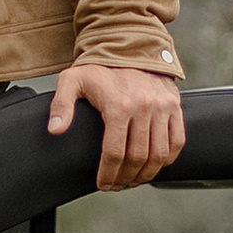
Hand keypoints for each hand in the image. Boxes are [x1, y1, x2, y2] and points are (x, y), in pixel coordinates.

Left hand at [47, 61, 186, 191]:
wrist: (129, 48)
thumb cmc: (99, 68)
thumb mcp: (72, 81)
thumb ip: (61, 106)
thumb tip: (55, 130)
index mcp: (118, 105)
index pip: (114, 152)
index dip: (108, 174)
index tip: (103, 184)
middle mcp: (144, 107)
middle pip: (137, 157)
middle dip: (125, 177)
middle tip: (117, 185)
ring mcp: (162, 107)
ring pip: (159, 154)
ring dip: (146, 173)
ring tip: (133, 180)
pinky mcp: (174, 106)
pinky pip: (177, 141)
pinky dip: (167, 158)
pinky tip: (154, 165)